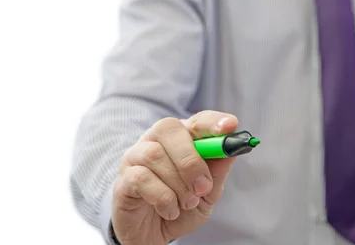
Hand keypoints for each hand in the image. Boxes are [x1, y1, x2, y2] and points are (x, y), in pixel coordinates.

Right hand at [111, 111, 237, 244]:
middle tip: (203, 187)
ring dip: (178, 184)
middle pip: (169, 129)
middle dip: (190, 159)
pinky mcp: (123, 179)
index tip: (230, 126)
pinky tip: (169, 210)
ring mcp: (136, 157)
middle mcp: (156, 140)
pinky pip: (141, 178)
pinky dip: (163, 198)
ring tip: (187, 203)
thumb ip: (217, 171)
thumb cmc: (182, 206)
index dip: (213, 122)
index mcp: (182, 138)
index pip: (197, 120)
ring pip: (154, 155)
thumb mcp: (208, 193)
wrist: (154, 235)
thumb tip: (231, 150)